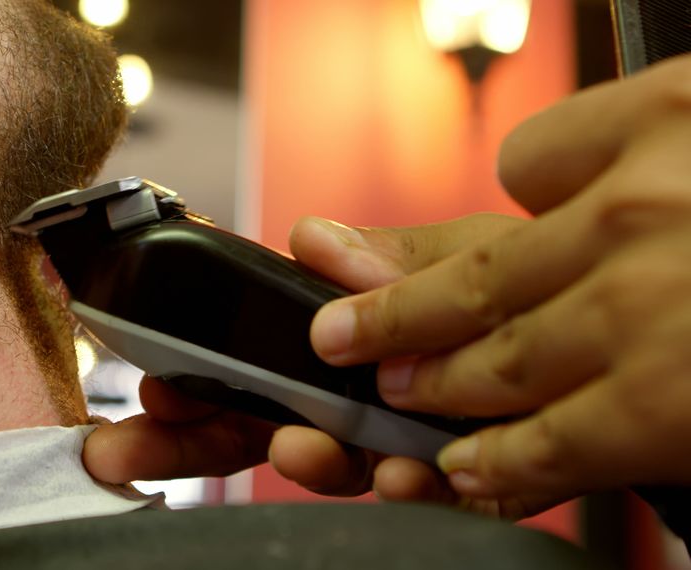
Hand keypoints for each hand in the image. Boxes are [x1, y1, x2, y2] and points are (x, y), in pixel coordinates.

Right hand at [83, 213, 522, 498]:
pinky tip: (398, 474)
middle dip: (189, 441)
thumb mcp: (467, 258)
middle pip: (254, 429)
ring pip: (329, 470)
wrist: (628, 350)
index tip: (149, 384)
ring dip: (302, 463)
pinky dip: (406, 491)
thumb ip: (392, 260)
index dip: (192, 382)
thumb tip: (310, 237)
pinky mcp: (463, 487)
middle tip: (133, 448)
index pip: (245, 369)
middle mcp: (359, 401)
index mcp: (341, 347)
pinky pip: (424, 500)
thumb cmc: (539, 295)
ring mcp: (402, 446)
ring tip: (299, 449)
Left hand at [308, 55, 690, 514]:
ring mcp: (652, 311)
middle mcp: (646, 211)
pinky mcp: (668, 408)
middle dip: (397, 314)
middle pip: (482, 271)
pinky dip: (497, 459)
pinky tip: (460, 465)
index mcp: (669, 122)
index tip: (446, 246)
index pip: (537, 159)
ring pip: (502, 356)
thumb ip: (611, 148)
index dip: (517, 196)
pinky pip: (556, 440)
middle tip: (339, 337)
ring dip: (432, 384)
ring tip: (390, 394)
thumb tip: (521, 182)